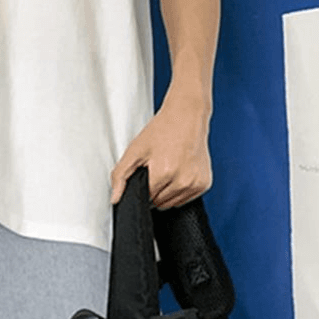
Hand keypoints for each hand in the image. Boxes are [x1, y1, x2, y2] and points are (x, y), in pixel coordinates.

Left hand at [110, 93, 212, 209]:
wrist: (187, 115)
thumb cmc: (163, 129)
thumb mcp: (135, 149)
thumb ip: (120, 175)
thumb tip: (114, 198)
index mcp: (165, 172)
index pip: (147, 198)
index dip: (144, 186)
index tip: (148, 171)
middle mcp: (183, 180)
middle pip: (159, 203)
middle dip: (155, 189)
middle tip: (159, 167)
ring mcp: (196, 183)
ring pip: (172, 204)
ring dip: (167, 191)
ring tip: (169, 168)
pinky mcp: (204, 184)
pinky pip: (185, 199)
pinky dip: (180, 190)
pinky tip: (179, 171)